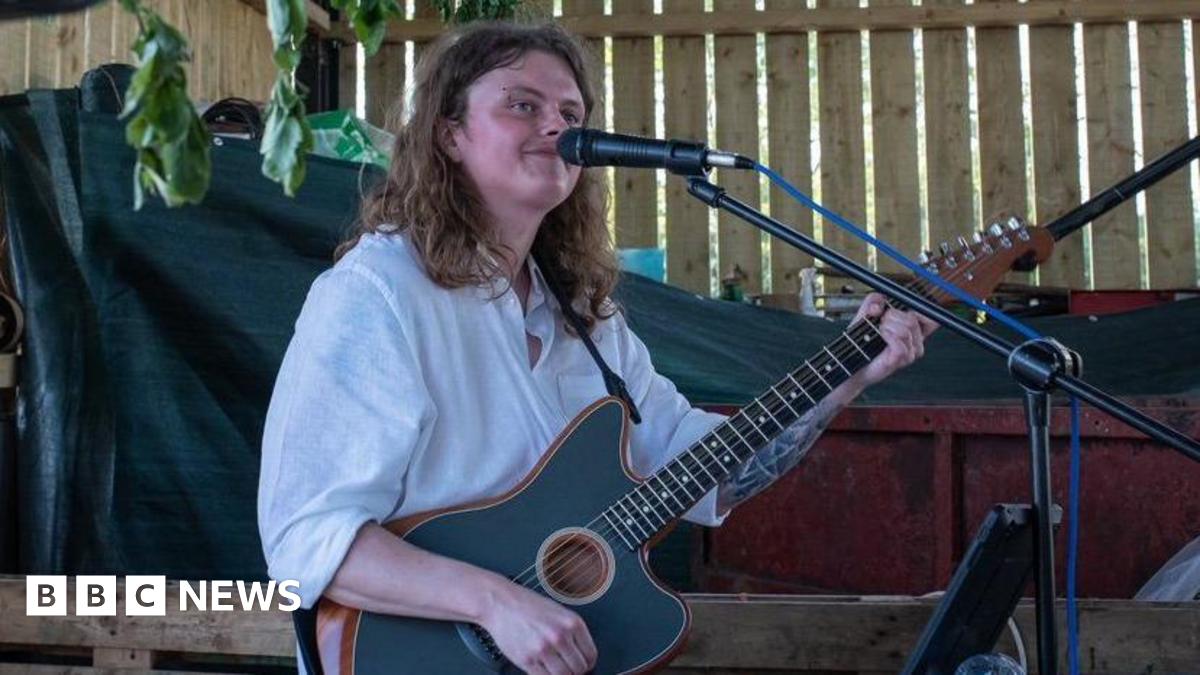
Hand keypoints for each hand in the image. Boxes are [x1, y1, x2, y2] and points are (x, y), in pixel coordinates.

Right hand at [480, 580, 597, 673]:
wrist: (501, 603)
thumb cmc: (528, 606)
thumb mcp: (559, 612)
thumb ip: (572, 632)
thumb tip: (582, 654)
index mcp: (572, 623)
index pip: (591, 655)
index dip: (588, 663)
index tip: (582, 664)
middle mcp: (560, 636)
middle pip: (579, 668)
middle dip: (575, 670)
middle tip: (567, 666)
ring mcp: (543, 649)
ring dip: (560, 674)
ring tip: (554, 667)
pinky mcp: (527, 659)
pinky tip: (542, 667)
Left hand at [847, 293, 936, 390]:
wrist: (852, 360)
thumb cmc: (863, 337)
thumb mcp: (866, 312)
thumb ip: (873, 300)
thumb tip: (878, 305)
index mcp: (914, 330)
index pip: (932, 319)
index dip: (920, 310)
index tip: (902, 308)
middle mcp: (916, 342)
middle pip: (913, 320)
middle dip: (892, 315)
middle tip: (881, 321)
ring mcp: (910, 353)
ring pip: (905, 330)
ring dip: (887, 326)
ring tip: (878, 330)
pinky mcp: (900, 360)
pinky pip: (900, 343)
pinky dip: (887, 335)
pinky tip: (881, 336)